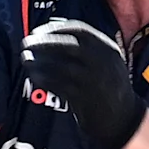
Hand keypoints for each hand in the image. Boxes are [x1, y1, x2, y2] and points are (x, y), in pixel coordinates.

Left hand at [20, 18, 146, 148]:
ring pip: (61, 66)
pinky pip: (60, 86)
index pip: (79, 30)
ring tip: (25, 59)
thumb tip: (49, 33)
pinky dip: (44, 79)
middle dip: (44, 42)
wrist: (123, 119)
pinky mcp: (86, 99)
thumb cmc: (107, 85)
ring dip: (40, 62)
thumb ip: (85, 47)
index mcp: (108, 48)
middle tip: (26, 43)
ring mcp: (95, 81)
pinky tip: (34, 76)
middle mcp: (103, 62)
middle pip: (69, 46)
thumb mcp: (106, 60)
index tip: (37, 31)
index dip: (54, 28)